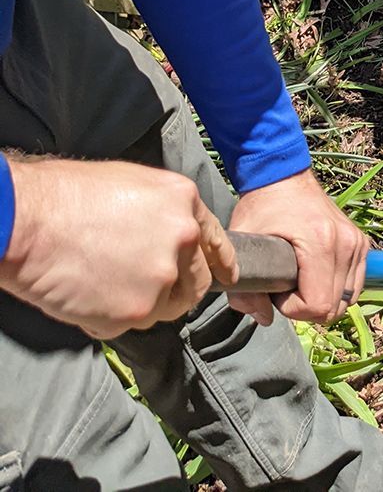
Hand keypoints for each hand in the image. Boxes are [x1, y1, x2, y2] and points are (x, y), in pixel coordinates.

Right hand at [0, 157, 236, 338]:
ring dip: (142, 303)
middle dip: (176, 288)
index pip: (215, 240)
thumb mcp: (132, 185)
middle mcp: (182, 239)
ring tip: (104, 281)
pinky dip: (110, 317)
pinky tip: (86, 293)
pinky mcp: (135, 312)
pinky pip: (130, 324)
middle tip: (140, 283)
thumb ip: (163, 214)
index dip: (220, 261)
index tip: (226, 276)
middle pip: (196, 282)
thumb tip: (168, 238)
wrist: (29, 221)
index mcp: (184, 202)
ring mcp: (161, 278)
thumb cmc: (69, 196)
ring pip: (164, 307)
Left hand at [227, 169, 366, 325]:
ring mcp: (357, 242)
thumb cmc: (262, 206)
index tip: (276, 290)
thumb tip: (264, 318)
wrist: (282, 175)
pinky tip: (316, 276)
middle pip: (333, 307)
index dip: (291, 308)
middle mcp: (346, 243)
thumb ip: (244, 289)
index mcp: (320, 243)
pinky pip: (355, 285)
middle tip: (285, 286)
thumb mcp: (243, 242)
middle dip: (305, 307)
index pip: (317, 304)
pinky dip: (337, 289)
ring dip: (322, 299)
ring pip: (347, 300)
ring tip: (300, 280)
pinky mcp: (361, 242)